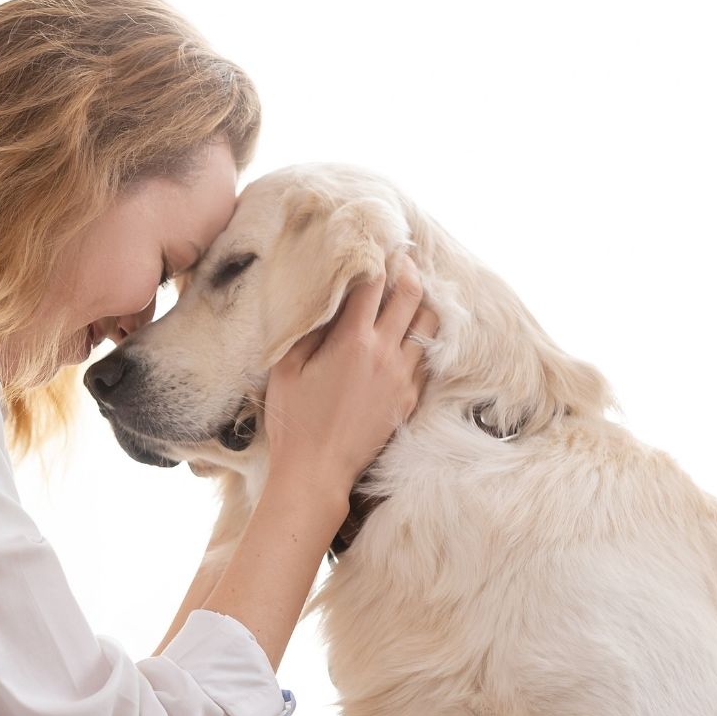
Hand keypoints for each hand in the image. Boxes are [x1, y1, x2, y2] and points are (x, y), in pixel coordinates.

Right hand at [264, 255, 437, 495]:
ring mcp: (403, 378)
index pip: (372, 285)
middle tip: (401, 258)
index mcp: (352, 341)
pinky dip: (423, 339)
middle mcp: (385, 354)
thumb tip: (323, 300)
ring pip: (429, 326)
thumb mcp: (286, 368)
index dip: (375, 259)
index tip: (374, 245)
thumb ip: (307, 329)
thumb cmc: (294, 419)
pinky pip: (427, 358)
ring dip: (422, 303)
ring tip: (412, 292)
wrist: (317, 470)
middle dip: (407, 271)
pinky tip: (413, 334)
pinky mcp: (409, 400)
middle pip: (410, 296)